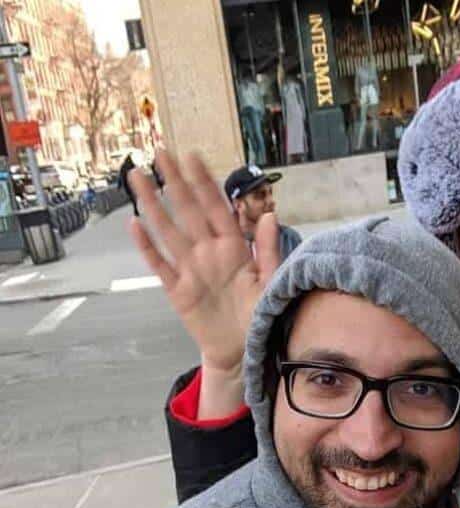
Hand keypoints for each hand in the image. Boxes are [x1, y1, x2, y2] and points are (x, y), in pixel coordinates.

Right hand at [128, 151, 281, 416]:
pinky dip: (147, 247)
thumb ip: (268, 251)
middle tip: (158, 151)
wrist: (242, 350)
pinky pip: (160, 265)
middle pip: (188, 211)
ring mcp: (190, 270)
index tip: (192, 155)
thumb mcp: (270, 283)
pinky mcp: (178, 291)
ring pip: (168, 230)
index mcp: (233, 248)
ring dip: (152, 204)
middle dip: (174, 181)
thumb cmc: (258, 315)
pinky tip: (134, 225)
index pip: (216, 208)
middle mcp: (208, 253)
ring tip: (138, 176)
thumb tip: (269, 217)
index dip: (205, 182)